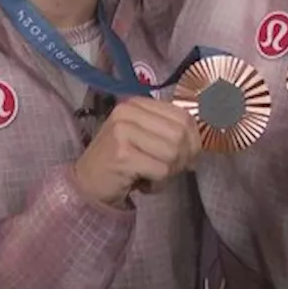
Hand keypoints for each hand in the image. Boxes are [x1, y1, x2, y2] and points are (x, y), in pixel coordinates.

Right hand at [73, 97, 202, 207]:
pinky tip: (144, 184)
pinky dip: (158, 183)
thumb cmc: (120, 162)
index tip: (189, 157)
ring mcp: (123, 132)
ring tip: (154, 177)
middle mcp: (128, 112)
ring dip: (169, 172)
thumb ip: (169, 132)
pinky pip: (161, 170)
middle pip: (180, 134)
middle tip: (171, 171)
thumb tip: (200, 145)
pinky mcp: (123, 155)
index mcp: (137, 103)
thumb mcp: (143, 138)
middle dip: (183, 158)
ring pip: (173, 153)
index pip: (183, 115)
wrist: (86, 184)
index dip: (194, 140)